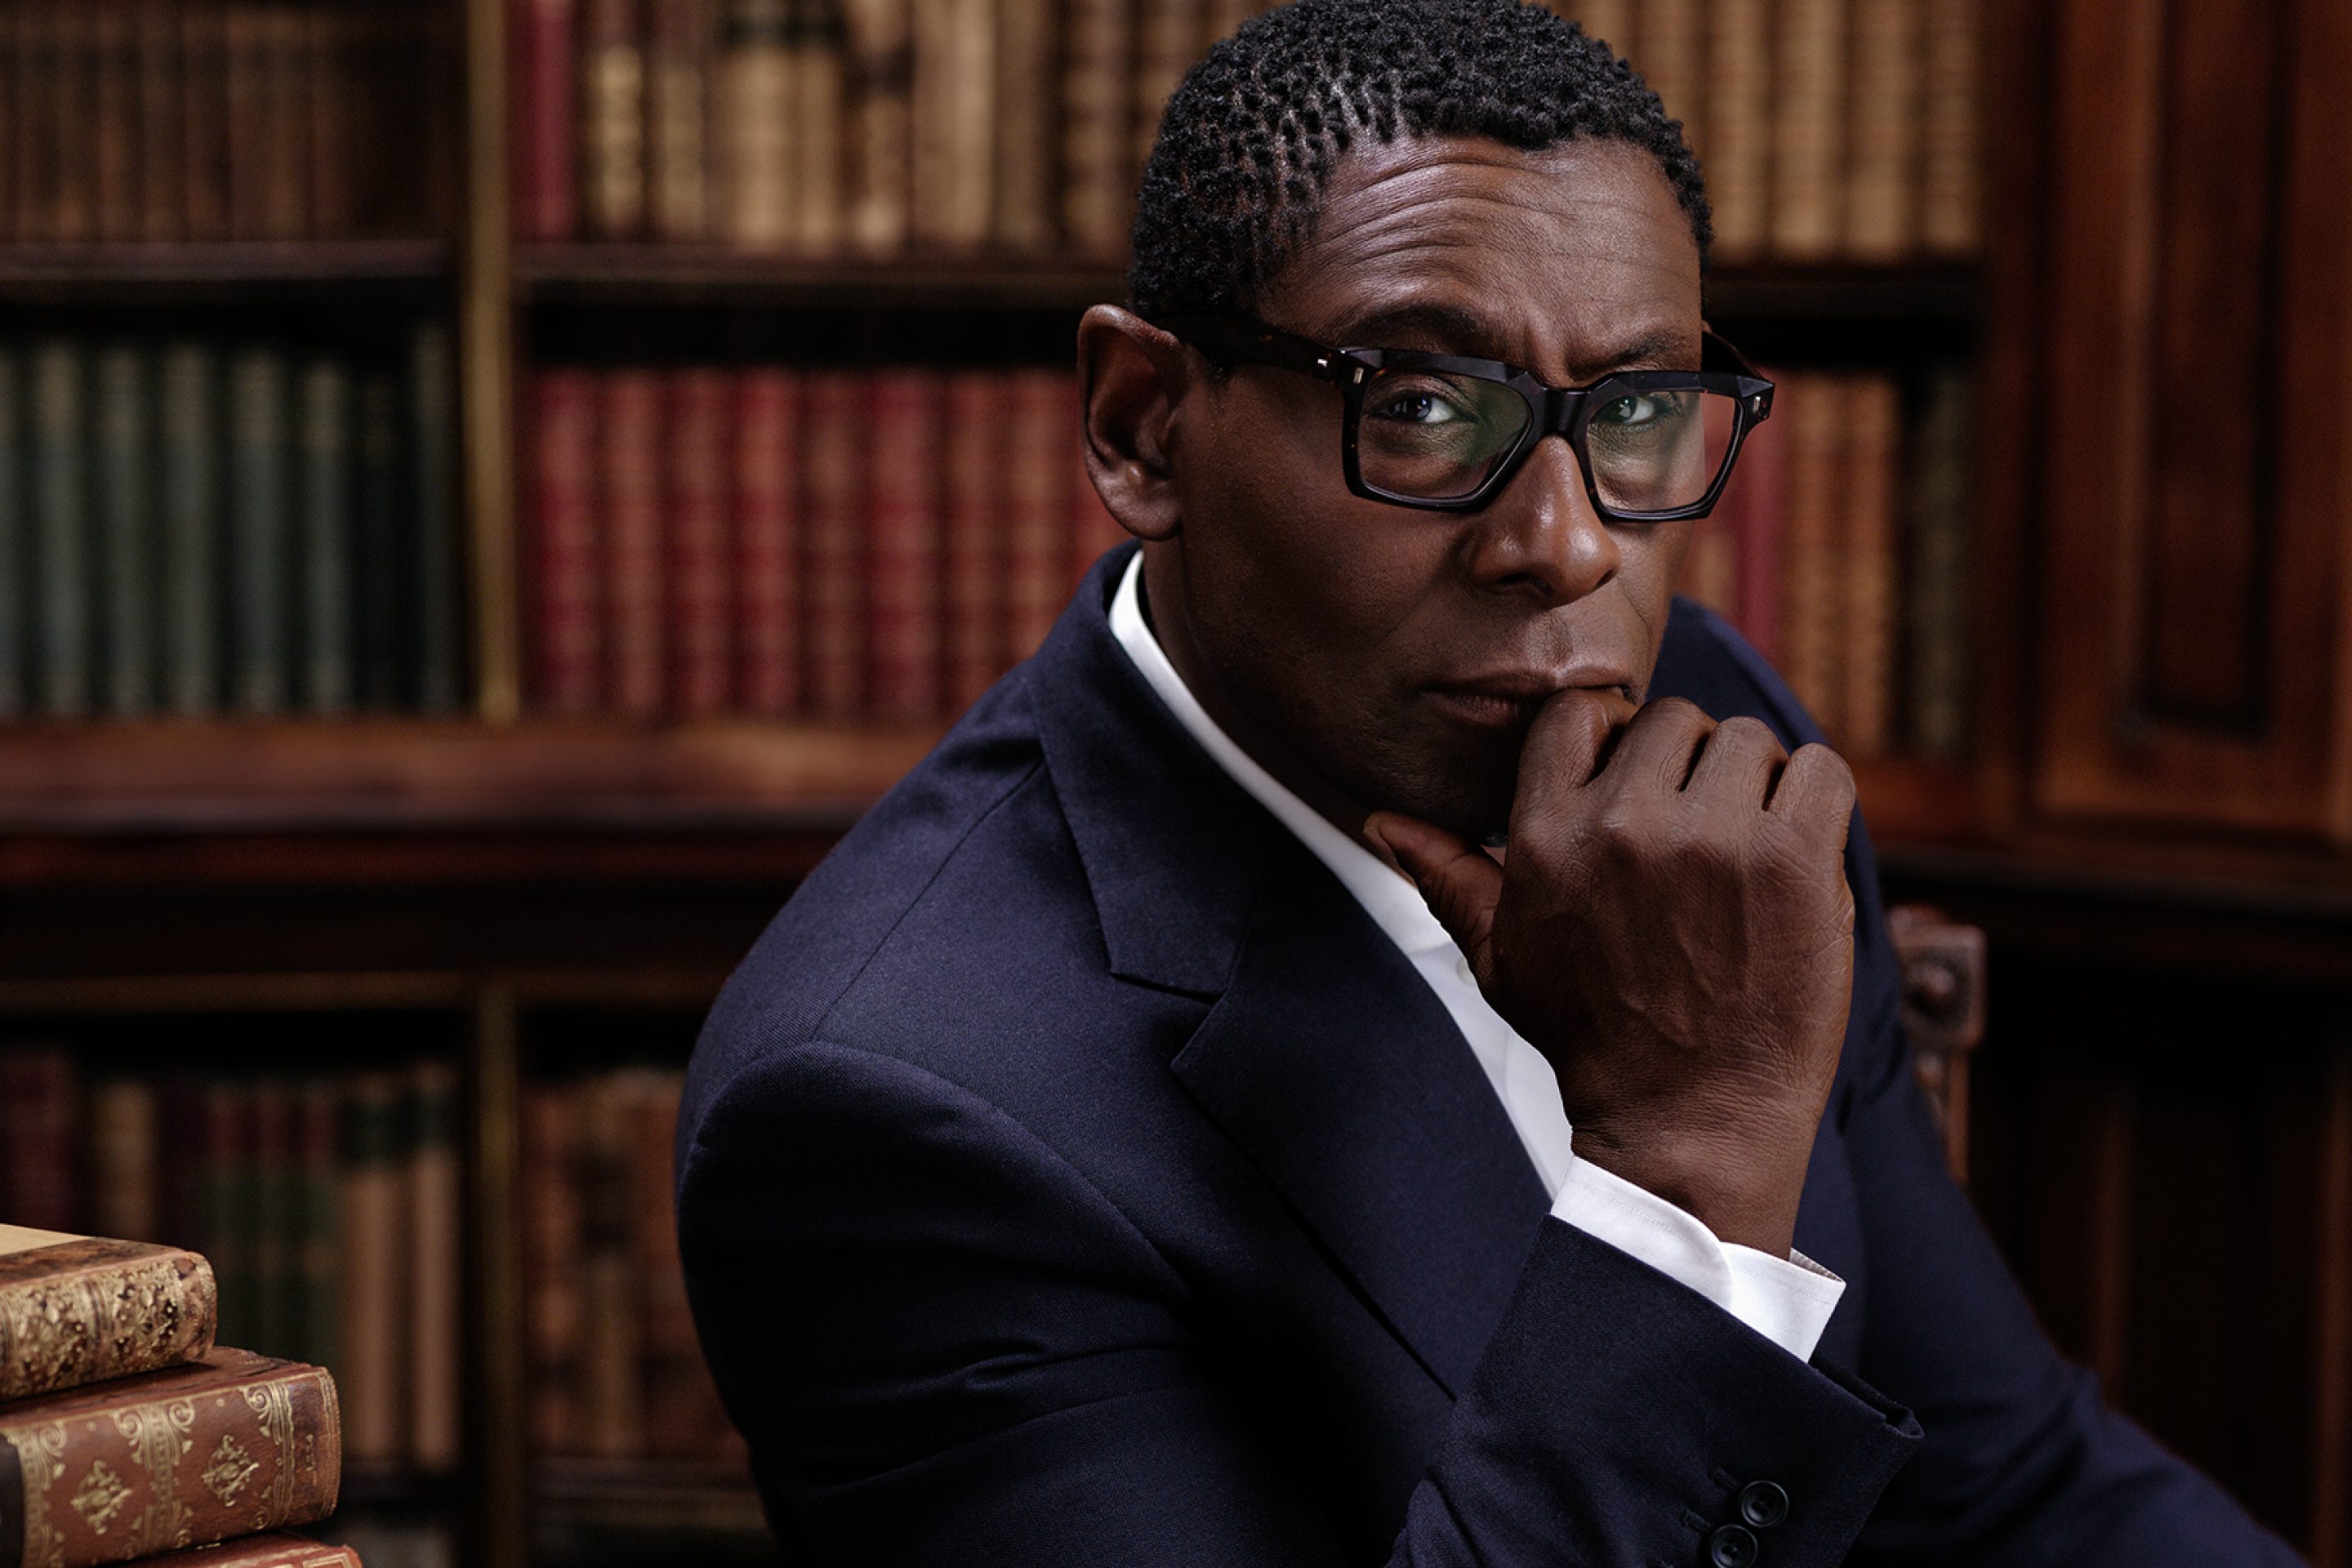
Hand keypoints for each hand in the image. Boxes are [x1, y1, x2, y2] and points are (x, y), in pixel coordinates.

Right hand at [1364, 694, 1855, 1255]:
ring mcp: (1715, 841)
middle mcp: (1625, 825)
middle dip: (1688, 766)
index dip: (1615, 738)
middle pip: (1673, 719)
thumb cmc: (1592, 1038)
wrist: (1688, 1123)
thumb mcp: (1502, 957)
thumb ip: (1448, 877)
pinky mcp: (1794, 864)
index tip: (1637, 788)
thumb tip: (1382, 823)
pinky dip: (1815, 800)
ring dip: (1755, 785)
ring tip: (1746, 851)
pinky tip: (1794, 855)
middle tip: (1698, 834)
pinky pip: (1822, 771)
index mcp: (1547, 835)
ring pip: (1749, 740)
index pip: (1581, 712)